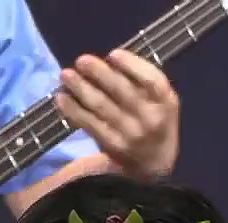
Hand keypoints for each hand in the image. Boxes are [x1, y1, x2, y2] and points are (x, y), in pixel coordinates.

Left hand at [55, 50, 180, 180]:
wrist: (154, 163)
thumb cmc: (155, 120)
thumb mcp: (161, 101)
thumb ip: (142, 81)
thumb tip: (107, 61)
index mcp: (166, 101)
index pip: (152, 80)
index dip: (132, 65)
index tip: (112, 54)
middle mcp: (150, 117)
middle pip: (123, 91)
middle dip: (100, 73)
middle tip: (82, 60)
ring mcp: (130, 133)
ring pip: (102, 106)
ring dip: (81, 88)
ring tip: (66, 75)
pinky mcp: (112, 144)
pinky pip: (90, 124)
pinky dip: (74, 110)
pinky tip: (61, 98)